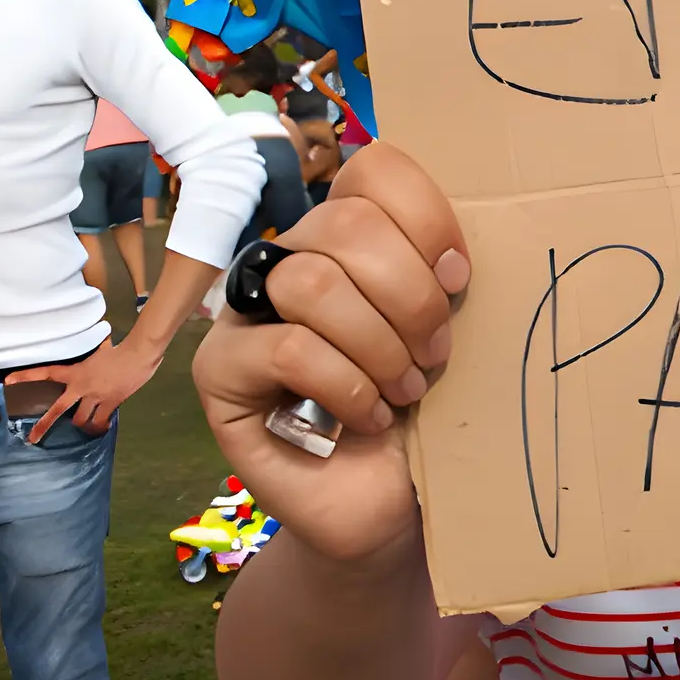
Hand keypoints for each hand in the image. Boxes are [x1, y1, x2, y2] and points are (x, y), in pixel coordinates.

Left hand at [11, 334, 156, 440]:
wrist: (138, 356)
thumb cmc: (120, 350)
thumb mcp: (102, 349)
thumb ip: (96, 350)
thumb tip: (103, 340)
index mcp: (75, 372)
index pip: (46, 373)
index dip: (26, 376)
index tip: (7, 382)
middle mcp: (81, 387)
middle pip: (58, 410)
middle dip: (44, 425)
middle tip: (32, 439)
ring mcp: (95, 398)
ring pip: (82, 420)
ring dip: (83, 425)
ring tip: (87, 427)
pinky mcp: (110, 404)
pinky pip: (101, 421)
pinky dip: (101, 426)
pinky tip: (103, 428)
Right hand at [190, 144, 469, 565]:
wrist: (392, 507)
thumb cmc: (424, 417)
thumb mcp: (448, 335)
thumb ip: (443, 279)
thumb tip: (454, 255)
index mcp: (350, 236)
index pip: (374, 171)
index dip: (426, 219)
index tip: (460, 278)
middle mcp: (291, 259)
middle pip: (345, 226)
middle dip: (409, 298)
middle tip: (435, 356)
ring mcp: (246, 312)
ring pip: (312, 285)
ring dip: (377, 346)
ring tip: (403, 390)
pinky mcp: (218, 371)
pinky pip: (285, 349)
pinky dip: (343, 386)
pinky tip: (365, 417)